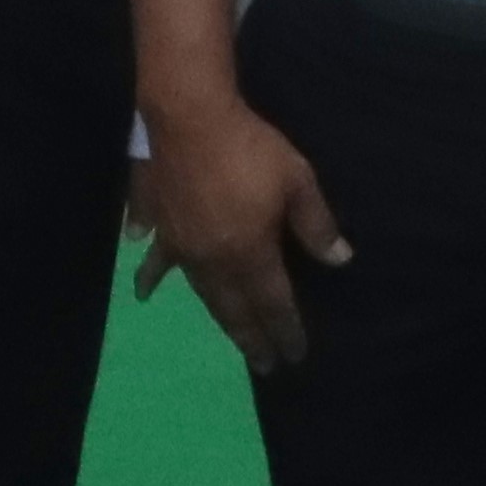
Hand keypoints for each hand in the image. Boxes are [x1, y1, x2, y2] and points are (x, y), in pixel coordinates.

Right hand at [128, 100, 350, 371]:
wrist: (189, 120)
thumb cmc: (250, 149)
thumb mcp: (297, 181)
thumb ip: (316, 224)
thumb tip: (339, 260)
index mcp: (248, 252)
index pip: (272, 302)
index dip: (284, 329)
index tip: (294, 355)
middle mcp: (212, 260)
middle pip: (234, 308)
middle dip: (252, 337)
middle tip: (264, 365)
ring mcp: (179, 245)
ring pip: (201, 293)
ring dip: (217, 317)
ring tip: (226, 338)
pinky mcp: (159, 225)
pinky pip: (157, 259)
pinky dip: (152, 277)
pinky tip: (146, 293)